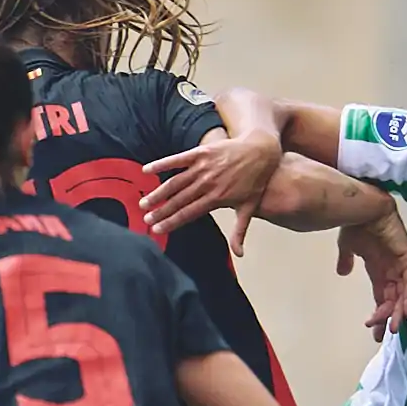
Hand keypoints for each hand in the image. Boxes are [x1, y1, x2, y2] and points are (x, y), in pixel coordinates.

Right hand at [141, 128, 282, 249]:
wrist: (261, 151)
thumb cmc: (256, 181)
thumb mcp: (249, 208)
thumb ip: (240, 231)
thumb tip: (239, 254)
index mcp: (216, 199)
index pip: (189, 213)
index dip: (171, 222)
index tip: (157, 230)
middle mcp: (207, 183)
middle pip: (179, 200)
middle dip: (161, 211)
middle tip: (145, 219)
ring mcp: (203, 167)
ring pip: (175, 182)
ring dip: (158, 193)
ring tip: (145, 202)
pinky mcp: (201, 152)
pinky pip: (177, 159)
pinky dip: (161, 164)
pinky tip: (147, 170)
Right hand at [337, 209, 406, 340]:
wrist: (362, 207)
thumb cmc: (356, 224)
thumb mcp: (348, 246)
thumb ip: (347, 260)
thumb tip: (342, 272)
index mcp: (380, 269)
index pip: (382, 297)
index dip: (379, 315)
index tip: (373, 331)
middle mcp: (392, 269)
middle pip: (393, 300)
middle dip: (387, 318)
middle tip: (381, 336)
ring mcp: (401, 264)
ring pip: (402, 294)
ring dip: (398, 312)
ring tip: (393, 329)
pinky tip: (406, 313)